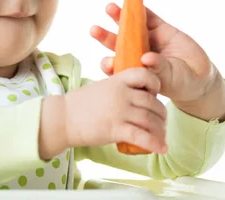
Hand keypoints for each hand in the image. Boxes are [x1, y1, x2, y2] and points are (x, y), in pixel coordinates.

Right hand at [39, 67, 167, 159]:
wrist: (63, 118)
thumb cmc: (80, 104)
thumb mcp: (101, 87)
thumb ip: (119, 87)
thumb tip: (136, 93)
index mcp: (117, 80)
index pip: (145, 75)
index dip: (155, 84)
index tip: (155, 94)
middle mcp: (121, 94)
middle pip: (152, 102)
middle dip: (161, 114)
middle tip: (161, 122)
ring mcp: (119, 111)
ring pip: (150, 120)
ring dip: (160, 131)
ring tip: (161, 137)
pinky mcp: (116, 129)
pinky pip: (142, 136)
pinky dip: (155, 144)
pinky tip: (162, 149)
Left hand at [90, 3, 224, 120]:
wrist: (198, 75)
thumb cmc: (179, 83)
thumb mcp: (170, 79)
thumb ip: (159, 69)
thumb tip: (146, 58)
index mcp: (134, 69)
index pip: (117, 66)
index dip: (109, 64)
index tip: (107, 63)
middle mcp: (136, 53)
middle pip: (117, 44)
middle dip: (105, 37)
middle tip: (94, 31)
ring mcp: (147, 39)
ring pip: (130, 27)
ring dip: (119, 17)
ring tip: (109, 8)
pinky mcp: (161, 29)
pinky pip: (149, 17)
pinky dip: (141, 8)